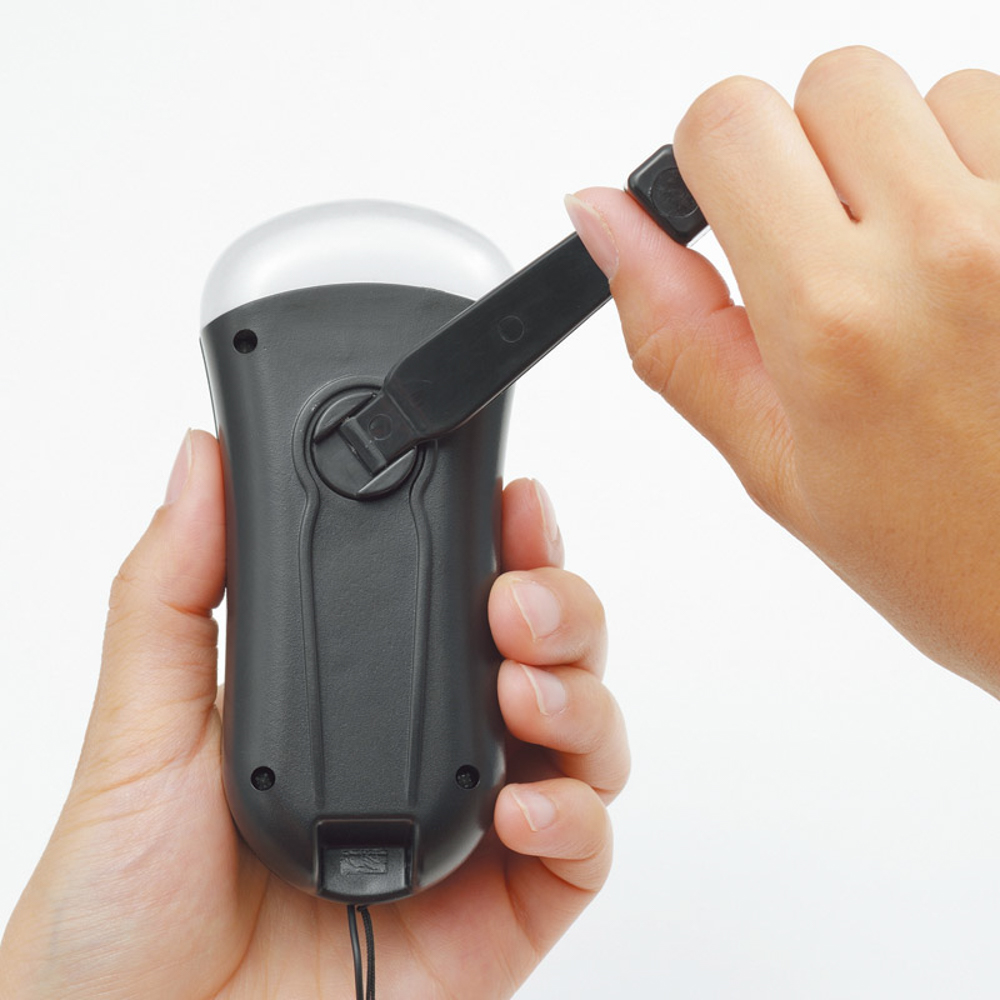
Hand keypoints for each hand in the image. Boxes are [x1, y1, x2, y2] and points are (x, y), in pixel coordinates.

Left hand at [0, 430, 626, 998]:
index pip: (463, 593)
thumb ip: (176, 585)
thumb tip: (201, 462)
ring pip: (588, 733)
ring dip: (577, 693)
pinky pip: (584, 850)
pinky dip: (576, 814)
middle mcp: (434, 745)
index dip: (504, 540)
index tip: (511, 500)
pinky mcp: (506, 910)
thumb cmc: (129, 899)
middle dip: (558, 603)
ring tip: (522, 687)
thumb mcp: (145, 720)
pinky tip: (523, 806)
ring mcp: (478, 825)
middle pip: (548, 650)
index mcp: (367, 690)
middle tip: (516, 598)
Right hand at [567, 47, 999, 694]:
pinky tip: (983, 266)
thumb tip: (604, 217)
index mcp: (834, 318)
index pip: (728, 122)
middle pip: (828, 80)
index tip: (734, 213)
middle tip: (832, 256)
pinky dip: (984, 172)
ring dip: (908, 162)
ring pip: (932, 92)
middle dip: (808, 154)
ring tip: (922, 275)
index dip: (712, 162)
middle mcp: (945, 248)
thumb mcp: (773, 461)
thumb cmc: (944, 550)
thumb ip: (673, 328)